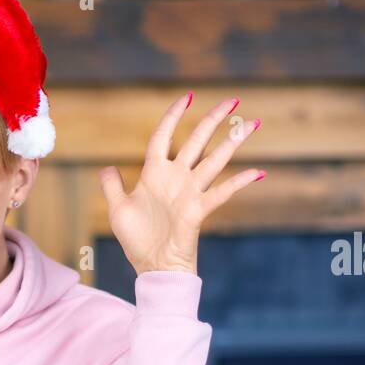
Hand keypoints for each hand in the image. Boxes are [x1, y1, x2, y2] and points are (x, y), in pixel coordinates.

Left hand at [100, 93, 262, 275]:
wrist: (153, 267)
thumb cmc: (137, 240)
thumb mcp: (118, 210)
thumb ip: (112, 186)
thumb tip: (107, 168)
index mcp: (154, 173)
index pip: (163, 136)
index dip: (172, 116)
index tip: (186, 97)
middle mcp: (175, 178)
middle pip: (197, 140)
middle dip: (213, 119)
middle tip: (232, 100)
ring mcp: (189, 192)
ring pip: (214, 160)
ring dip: (234, 142)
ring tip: (252, 123)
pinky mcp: (198, 209)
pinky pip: (221, 192)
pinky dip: (238, 182)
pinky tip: (257, 172)